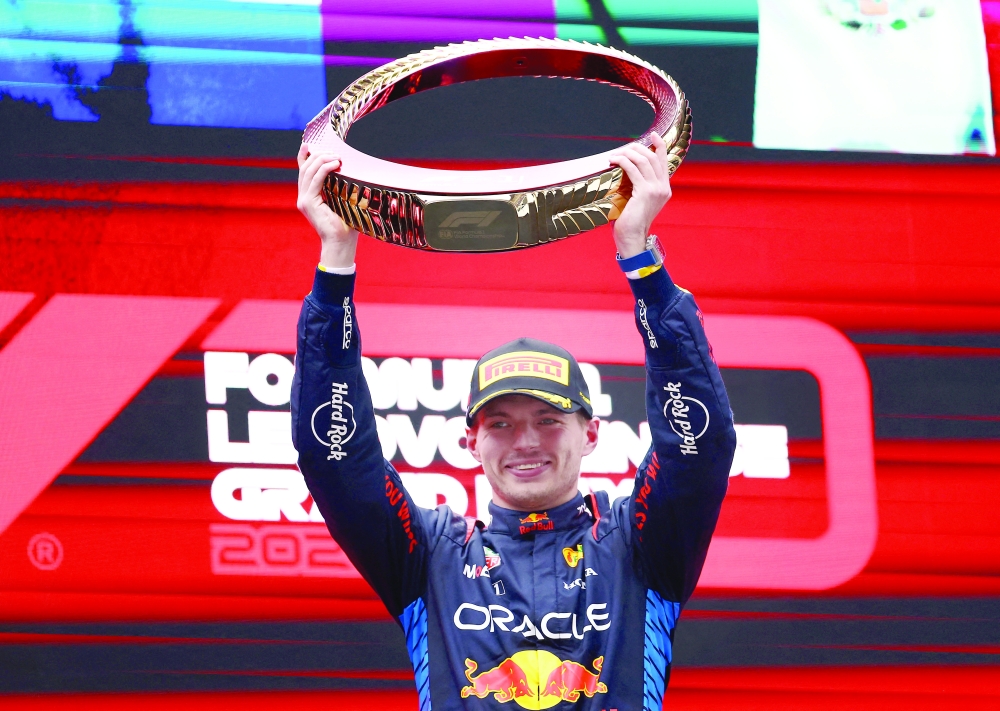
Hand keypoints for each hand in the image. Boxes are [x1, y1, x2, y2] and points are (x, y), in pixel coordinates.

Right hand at [296, 143, 358, 268]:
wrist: (341, 243)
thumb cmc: (346, 225)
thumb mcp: (344, 201)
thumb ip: (341, 187)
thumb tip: (352, 171)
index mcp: (309, 196)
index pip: (303, 170)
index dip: (304, 155)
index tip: (310, 144)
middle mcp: (303, 197)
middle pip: (305, 167)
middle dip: (319, 155)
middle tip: (335, 152)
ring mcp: (304, 200)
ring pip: (308, 171)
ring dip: (322, 160)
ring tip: (337, 157)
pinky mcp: (308, 204)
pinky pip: (314, 180)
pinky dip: (324, 169)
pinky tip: (335, 164)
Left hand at [609, 132, 672, 257]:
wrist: (631, 238)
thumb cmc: (629, 221)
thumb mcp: (637, 200)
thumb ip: (638, 185)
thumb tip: (626, 169)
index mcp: (664, 189)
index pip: (664, 161)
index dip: (659, 145)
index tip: (652, 135)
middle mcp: (663, 188)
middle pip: (652, 157)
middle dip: (636, 148)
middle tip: (622, 148)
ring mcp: (656, 189)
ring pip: (643, 160)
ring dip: (628, 153)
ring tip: (615, 155)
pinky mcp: (645, 192)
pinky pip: (633, 169)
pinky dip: (623, 161)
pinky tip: (614, 161)